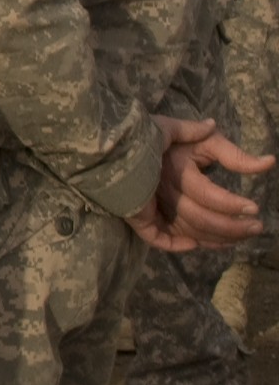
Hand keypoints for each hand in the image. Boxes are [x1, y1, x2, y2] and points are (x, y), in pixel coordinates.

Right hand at [129, 115, 272, 252]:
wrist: (121, 144)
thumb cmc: (165, 139)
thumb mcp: (202, 140)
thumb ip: (233, 153)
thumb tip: (269, 162)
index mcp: (177, 170)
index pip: (208, 194)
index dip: (232, 204)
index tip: (255, 208)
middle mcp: (163, 191)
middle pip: (201, 219)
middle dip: (232, 228)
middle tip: (257, 227)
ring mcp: (152, 206)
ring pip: (187, 231)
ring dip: (217, 238)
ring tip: (241, 236)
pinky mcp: (142, 215)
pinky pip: (159, 237)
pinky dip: (178, 246)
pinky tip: (197, 246)